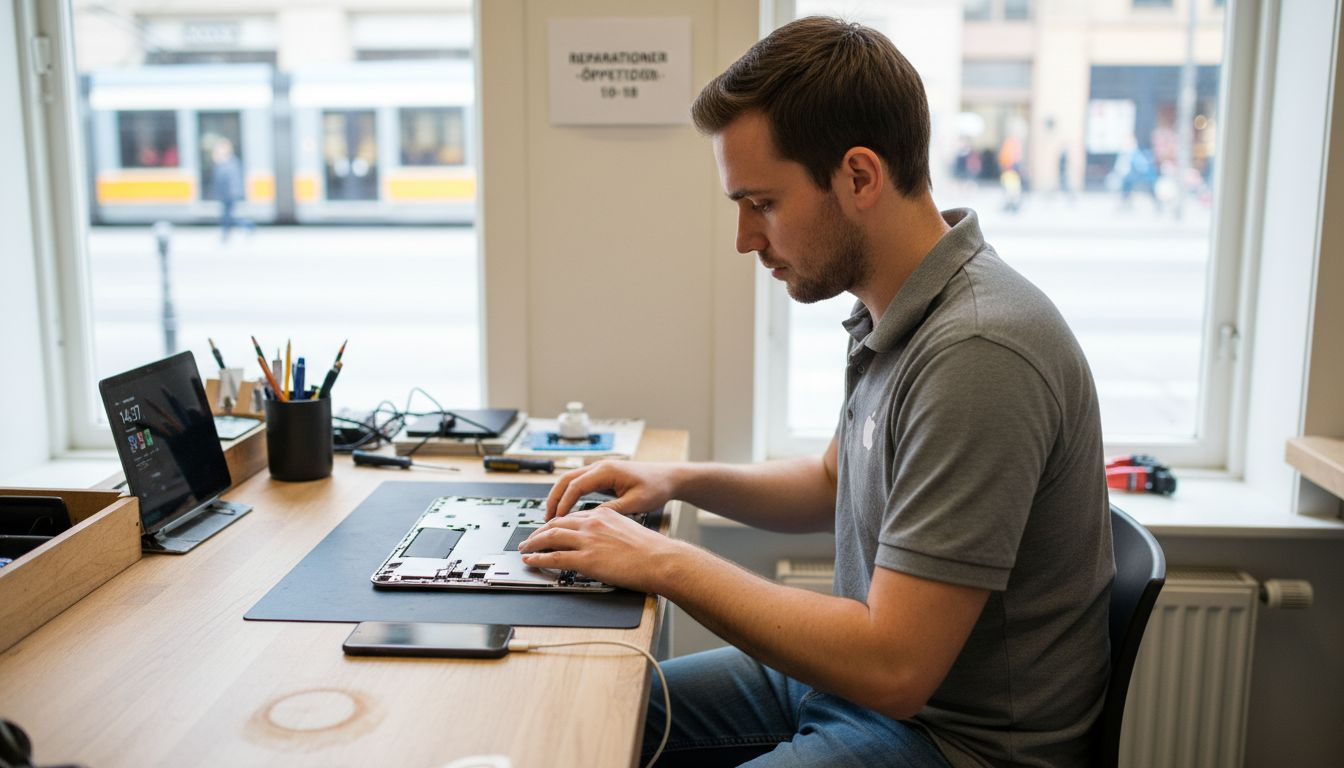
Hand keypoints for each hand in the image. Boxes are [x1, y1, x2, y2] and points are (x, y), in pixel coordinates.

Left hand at [518, 506, 683, 592]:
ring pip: (550, 537)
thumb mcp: (629, 530)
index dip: (556, 523)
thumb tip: (605, 542)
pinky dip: (538, 558)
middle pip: (556, 523)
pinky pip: (554, 557)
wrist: (661, 559)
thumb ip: (612, 531)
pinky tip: (531, 560)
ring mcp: (587, 540)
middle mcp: (592, 523)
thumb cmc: (652, 550)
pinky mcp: (585, 559)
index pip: (572, 516)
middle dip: (539, 532)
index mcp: (603, 514)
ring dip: (533, 543)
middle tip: (530, 539)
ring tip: (524, 549)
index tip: (548, 529)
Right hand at [545, 460, 679, 519]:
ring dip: (559, 496)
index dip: (564, 503)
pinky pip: (578, 483)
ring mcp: (600, 469)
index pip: (576, 485)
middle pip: (566, 479)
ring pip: (570, 480)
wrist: (668, 477)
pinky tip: (566, 510)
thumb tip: (592, 520)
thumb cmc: (656, 487)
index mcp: (607, 470)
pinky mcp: (602, 475)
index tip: (556, 520)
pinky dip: (568, 495)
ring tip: (552, 517)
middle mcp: (600, 466)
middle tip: (546, 519)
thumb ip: (613, 510)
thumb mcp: (636, 502)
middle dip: (554, 499)